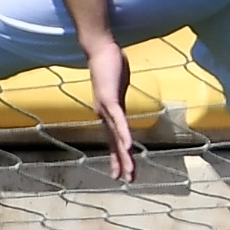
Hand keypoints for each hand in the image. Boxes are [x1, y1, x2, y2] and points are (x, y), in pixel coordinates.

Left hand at [82, 34, 137, 182]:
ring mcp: (106, 109)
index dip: (116, 157)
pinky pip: (119, 122)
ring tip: (128, 172)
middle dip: (121, 163)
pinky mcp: (110, 100)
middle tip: (127, 181)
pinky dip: (124, 135)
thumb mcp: (117, 83)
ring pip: (117, 138)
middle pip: (114, 144)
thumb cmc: (110, 62)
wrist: (99, 49)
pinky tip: (130, 147)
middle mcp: (104, 114)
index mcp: (107, 113)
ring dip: (123, 156)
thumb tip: (121, 94)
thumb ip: (118, 93)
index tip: (119, 173)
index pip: (113, 139)